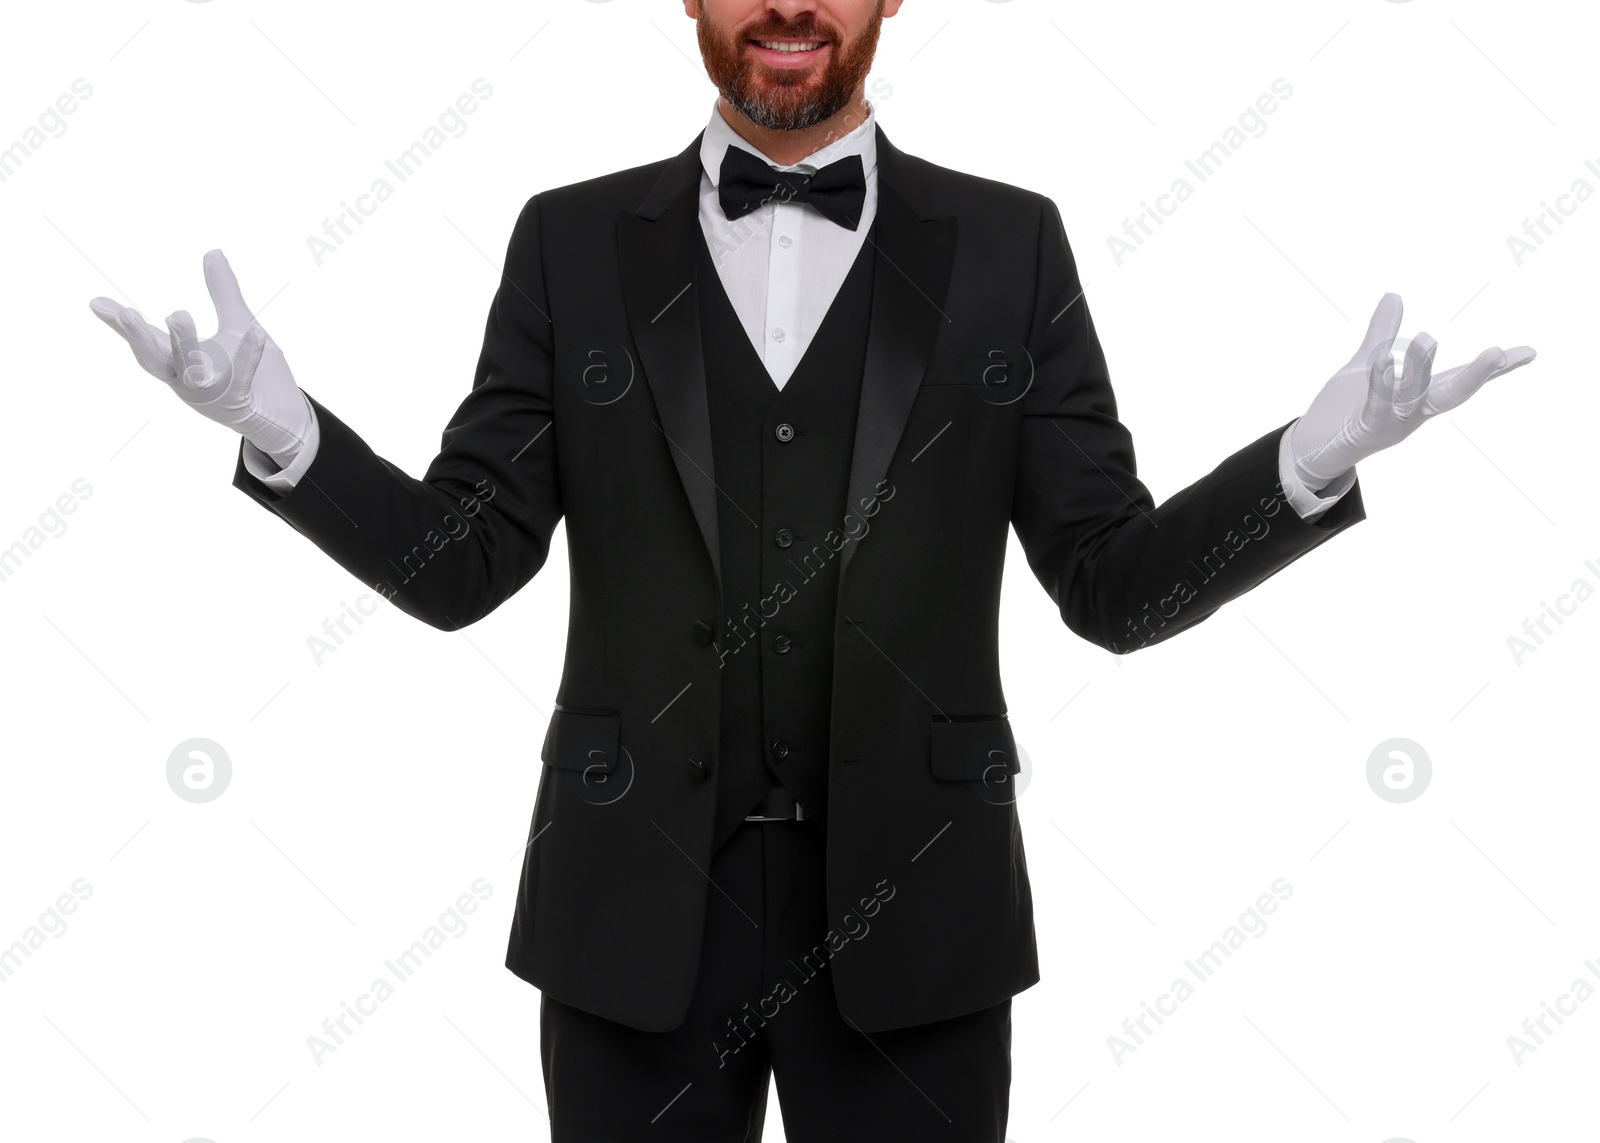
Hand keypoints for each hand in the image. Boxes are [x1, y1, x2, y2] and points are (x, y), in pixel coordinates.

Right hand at [90, 249, 311, 465]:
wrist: (285, 416)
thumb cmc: (256, 374)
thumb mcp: (235, 324)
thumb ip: (223, 291)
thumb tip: (213, 252)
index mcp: (179, 361)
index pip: (145, 340)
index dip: (119, 324)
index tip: (96, 302)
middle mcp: (186, 378)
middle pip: (156, 359)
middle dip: (139, 336)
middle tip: (126, 313)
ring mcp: (210, 393)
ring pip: (190, 370)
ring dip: (182, 343)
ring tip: (176, 314)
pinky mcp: (238, 402)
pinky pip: (240, 378)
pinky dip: (247, 355)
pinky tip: (256, 332)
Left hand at [1288, 292, 1535, 490]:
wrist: (1313, 445)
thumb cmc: (1345, 407)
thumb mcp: (1367, 364)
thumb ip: (1382, 332)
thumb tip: (1394, 295)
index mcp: (1420, 395)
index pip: (1462, 379)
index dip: (1496, 368)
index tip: (1530, 352)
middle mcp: (1413, 411)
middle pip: (1451, 394)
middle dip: (1476, 375)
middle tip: (1500, 353)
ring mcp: (1391, 422)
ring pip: (1413, 398)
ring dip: (1421, 370)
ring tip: (1428, 339)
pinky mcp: (1365, 428)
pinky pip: (1376, 405)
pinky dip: (1381, 383)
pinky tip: (1382, 360)